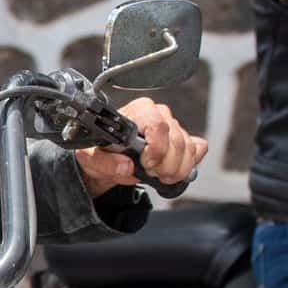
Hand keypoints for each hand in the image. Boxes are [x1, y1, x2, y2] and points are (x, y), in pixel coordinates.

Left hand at [76, 98, 205, 196]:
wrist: (108, 159)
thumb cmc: (99, 151)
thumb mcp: (89, 158)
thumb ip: (104, 162)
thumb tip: (127, 166)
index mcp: (138, 111)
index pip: (158, 124)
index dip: (156, 148)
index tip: (146, 164)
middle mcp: (159, 114)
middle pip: (177, 140)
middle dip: (166, 165)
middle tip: (151, 174)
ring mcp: (173, 126)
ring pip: (189, 148)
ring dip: (177, 169)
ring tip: (159, 176)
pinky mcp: (183, 139)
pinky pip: (198, 149)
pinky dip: (188, 165)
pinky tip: (172, 171)